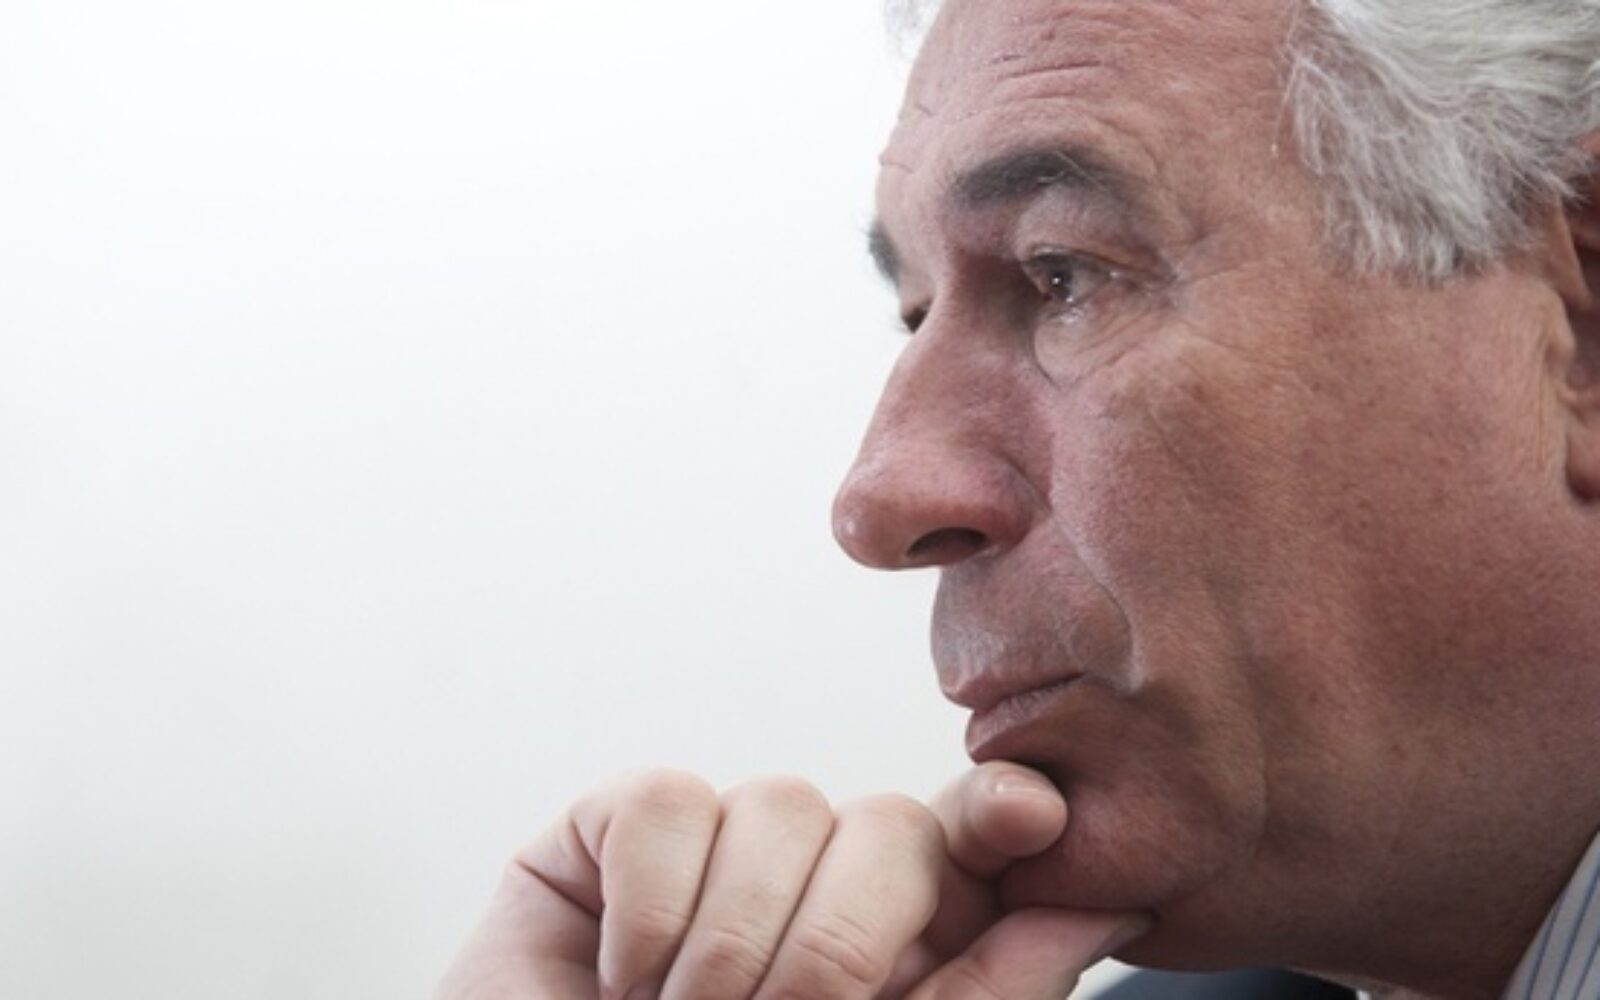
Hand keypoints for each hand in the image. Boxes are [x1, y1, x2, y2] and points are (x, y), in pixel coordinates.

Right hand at [437, 763, 1150, 998]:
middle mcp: (817, 881)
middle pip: (889, 825)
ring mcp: (717, 848)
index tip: (1029, 816)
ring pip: (780, 806)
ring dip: (728, 949)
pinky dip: (646, 911)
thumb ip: (989, 994)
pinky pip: (666, 803)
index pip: (975, 841)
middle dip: (840, 948)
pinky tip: (618, 975)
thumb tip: (1110, 906)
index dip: (1003, 813)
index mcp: (898, 943)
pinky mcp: (617, 829)